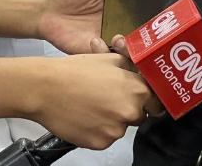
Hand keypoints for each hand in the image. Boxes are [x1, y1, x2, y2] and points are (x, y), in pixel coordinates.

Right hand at [30, 54, 163, 149]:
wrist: (45, 89)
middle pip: (140, 115)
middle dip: (130, 108)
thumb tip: (144, 75)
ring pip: (122, 127)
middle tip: (110, 98)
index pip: (156, 101)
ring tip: (94, 105)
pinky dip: (99, 130)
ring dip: (114, 120)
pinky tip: (86, 116)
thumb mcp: (111, 60)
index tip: (141, 97)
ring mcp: (115, 130)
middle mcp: (130, 112)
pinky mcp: (100, 143)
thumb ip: (133, 69)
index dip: (148, 99)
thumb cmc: (76, 71)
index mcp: (137, 91)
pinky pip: (106, 138)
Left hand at [38, 0, 149, 53]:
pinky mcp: (94, 52)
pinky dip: (106, 53)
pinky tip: (96, 40)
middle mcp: (118, 25)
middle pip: (140, 35)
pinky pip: (107, 57)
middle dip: (146, 38)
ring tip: (119, 37)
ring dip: (128, 47)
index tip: (162, 18)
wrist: (45, 11)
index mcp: (122, 8)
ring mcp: (107, 40)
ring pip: (128, 49)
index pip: (144, 15)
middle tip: (146, 34)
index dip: (154, 18)